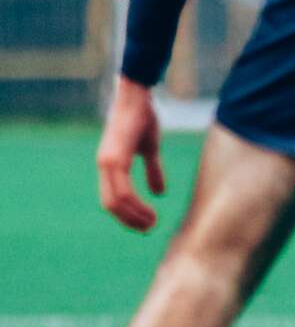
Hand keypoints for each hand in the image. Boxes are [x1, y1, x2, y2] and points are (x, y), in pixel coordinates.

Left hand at [97, 75, 165, 231]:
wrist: (137, 97)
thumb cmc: (143, 118)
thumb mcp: (150, 148)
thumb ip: (152, 170)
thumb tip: (159, 193)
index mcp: (110, 165)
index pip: (113, 198)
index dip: (127, 214)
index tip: (146, 223)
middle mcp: (104, 167)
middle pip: (111, 205)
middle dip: (130, 220)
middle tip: (149, 229)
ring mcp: (108, 163)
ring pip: (116, 201)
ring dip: (134, 216)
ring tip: (152, 223)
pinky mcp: (115, 159)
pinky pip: (123, 190)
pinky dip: (136, 204)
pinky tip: (151, 208)